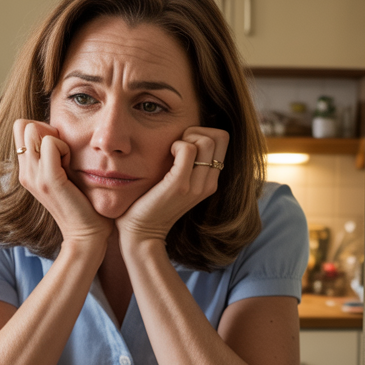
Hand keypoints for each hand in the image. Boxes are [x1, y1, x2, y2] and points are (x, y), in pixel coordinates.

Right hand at [13, 120, 111, 251]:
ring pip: (33, 130)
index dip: (42, 129)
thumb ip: (57, 156)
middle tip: (63, 153)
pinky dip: (65, 147)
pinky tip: (72, 166)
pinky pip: (50, 142)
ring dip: (56, 139)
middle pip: (23, 125)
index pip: (21, 128)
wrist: (86, 235)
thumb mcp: (64, 175)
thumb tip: (60, 133)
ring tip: (68, 161)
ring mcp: (33, 176)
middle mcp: (25, 172)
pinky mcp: (48, 180)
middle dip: (46, 130)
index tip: (60, 150)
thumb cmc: (83, 204)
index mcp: (27, 170)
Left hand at [116, 126, 228, 246]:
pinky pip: (188, 149)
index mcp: (210, 181)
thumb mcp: (176, 182)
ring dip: (186, 137)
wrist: (141, 233)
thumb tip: (184, 135)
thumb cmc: (151, 203)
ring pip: (206, 141)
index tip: (183, 143)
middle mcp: (209, 184)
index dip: (203, 132)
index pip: (223, 139)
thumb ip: (186, 163)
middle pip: (221, 136)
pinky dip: (176, 144)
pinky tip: (166, 155)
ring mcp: (197, 185)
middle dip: (198, 131)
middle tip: (178, 144)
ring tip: (172, 150)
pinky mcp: (180, 185)